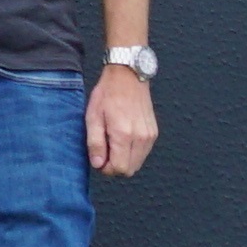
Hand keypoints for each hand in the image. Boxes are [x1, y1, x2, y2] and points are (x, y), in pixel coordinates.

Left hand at [87, 66, 160, 180]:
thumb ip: (95, 143)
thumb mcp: (93, 117)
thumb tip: (98, 164)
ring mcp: (149, 135)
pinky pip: (143, 153)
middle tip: (105, 150)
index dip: (107, 169)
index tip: (99, 158)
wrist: (128, 76)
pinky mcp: (153, 133)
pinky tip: (123, 137)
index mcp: (124, 134)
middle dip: (115, 165)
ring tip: (114, 141)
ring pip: (137, 163)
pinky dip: (133, 151)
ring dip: (125, 159)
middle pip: (130, 170)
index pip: (119, 168)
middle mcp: (140, 137)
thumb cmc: (108, 94)